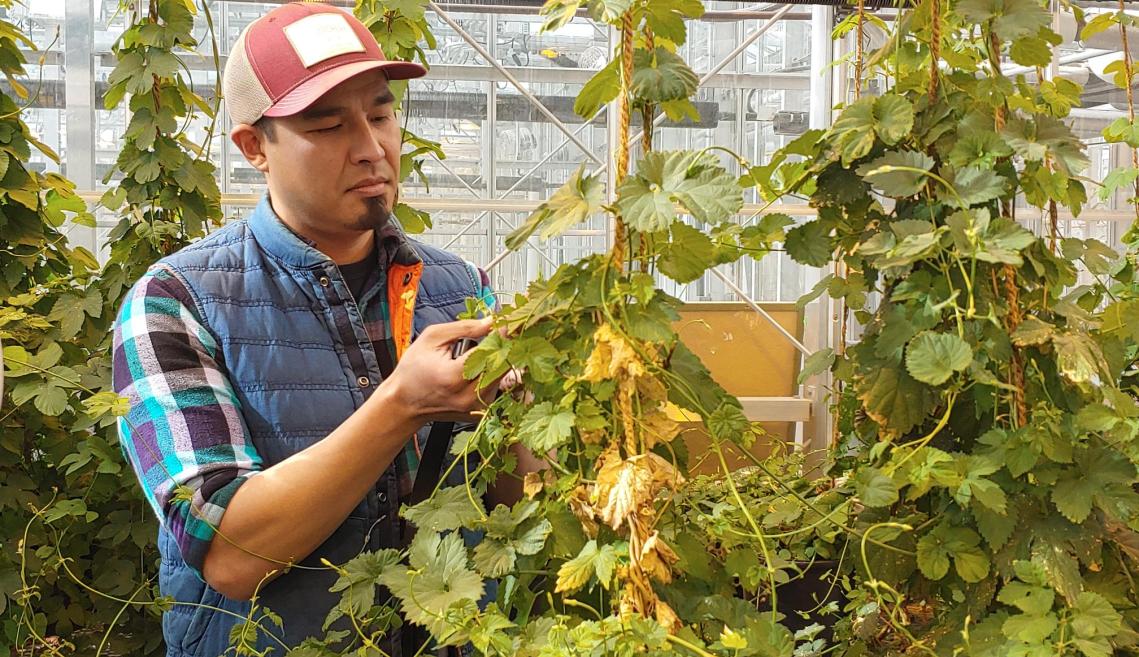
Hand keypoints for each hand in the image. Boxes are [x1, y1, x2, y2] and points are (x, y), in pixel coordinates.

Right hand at [380, 318, 495, 421]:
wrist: (405, 402)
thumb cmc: (413, 370)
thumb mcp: (432, 338)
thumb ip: (464, 328)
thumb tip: (491, 321)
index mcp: (452, 377)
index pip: (488, 352)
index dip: (499, 335)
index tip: (506, 324)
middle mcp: (466, 396)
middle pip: (500, 366)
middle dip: (502, 347)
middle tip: (498, 334)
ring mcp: (474, 407)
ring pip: (501, 377)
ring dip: (496, 361)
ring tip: (478, 353)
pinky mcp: (479, 412)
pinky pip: (496, 388)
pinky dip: (492, 374)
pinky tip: (477, 368)